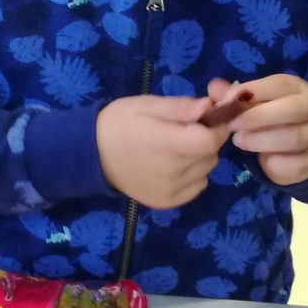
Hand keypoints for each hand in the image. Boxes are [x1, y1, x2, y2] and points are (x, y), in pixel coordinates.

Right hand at [97, 95, 230, 208]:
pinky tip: (173, 166)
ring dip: (199, 158)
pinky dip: (193, 175)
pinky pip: (197, 186)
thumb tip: (209, 106)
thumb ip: (180, 107)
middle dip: (205, 140)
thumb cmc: (120, 123)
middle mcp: (172, 172)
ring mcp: (170, 190)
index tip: (207, 118)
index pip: (211, 140)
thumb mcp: (147, 105)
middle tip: (184, 131)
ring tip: (175, 149)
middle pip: (211, 155)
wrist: (92, 155)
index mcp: (166, 144)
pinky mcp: (168, 202)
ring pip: (206, 170)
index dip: (215, 127)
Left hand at [221, 75, 307, 185]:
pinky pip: (295, 164)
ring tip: (239, 141)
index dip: (254, 90)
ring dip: (262, 141)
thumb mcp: (256, 103)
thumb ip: (234, 96)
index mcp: (297, 89)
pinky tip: (262, 161)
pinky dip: (275, 164)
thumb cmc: (273, 118)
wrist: (302, 148)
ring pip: (294, 138)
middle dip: (259, 117)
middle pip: (294, 109)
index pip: (281, 85)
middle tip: (233, 125)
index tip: (228, 101)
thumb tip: (214, 88)